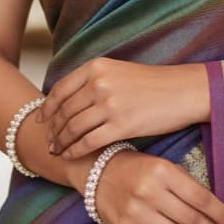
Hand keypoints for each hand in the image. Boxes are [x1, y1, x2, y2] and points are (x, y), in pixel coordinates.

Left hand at [37, 57, 209, 157]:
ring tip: (56, 150)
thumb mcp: (119, 71)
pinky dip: (75, 151)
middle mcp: (99, 83)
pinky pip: (88, 142)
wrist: (183, 91)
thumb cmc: (153, 84)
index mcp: (97, 67)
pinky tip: (71, 156)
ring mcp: (109, 104)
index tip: (41, 119)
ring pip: (73, 128)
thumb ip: (94, 81)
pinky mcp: (121, 125)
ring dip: (61, 142)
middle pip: (65, 111)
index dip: (47, 107)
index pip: (61, 89)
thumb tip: (71, 99)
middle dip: (53, 128)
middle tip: (48, 140)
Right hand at [93, 148, 223, 223]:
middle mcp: (150, 192)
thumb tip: (216, 209)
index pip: (201, 198)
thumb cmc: (138, 168)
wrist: (98, 173)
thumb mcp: (163, 166)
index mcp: (163, 171)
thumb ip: (186, 184)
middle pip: (191, 219)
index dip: (222, 214)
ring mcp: (137, 213)